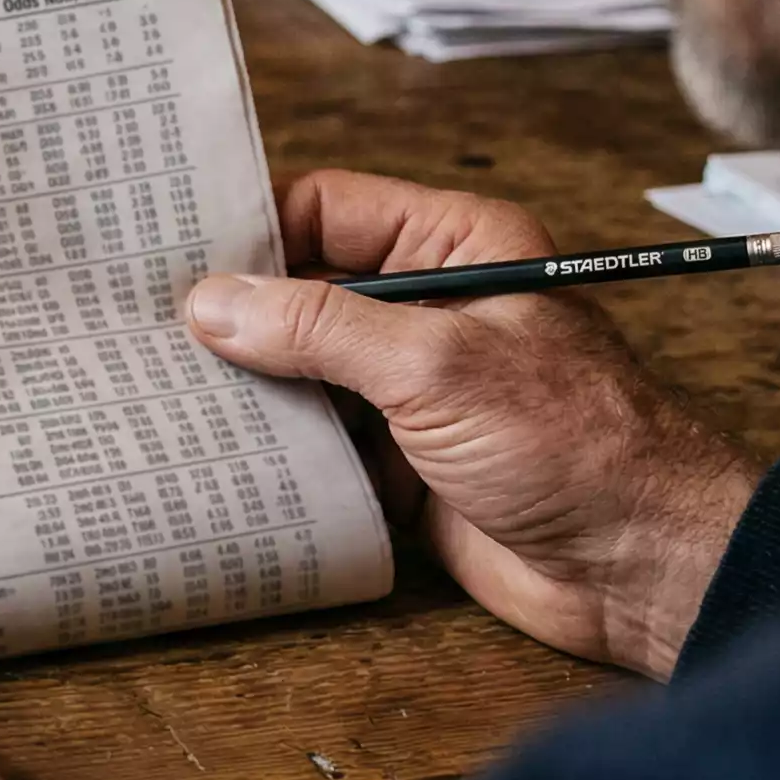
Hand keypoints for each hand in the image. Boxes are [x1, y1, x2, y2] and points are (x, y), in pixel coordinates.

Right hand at [184, 169, 764, 679]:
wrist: (640, 570)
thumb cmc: (573, 444)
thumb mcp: (436, 366)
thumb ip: (320, 328)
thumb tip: (209, 304)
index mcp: (455, 248)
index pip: (327, 209)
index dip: (250, 228)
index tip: (168, 254)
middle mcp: (428, 306)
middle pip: (303, 288)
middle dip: (232, 310)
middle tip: (139, 325)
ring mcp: (410, 385)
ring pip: (300, 366)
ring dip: (242, 381)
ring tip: (151, 386)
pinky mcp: (398, 458)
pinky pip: (314, 436)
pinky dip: (266, 443)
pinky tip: (201, 447)